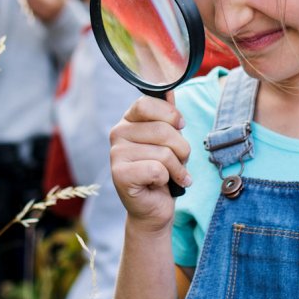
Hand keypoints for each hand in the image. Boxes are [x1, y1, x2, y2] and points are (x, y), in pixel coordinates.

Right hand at [109, 93, 191, 224]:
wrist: (154, 208)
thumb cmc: (163, 172)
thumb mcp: (169, 141)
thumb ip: (167, 116)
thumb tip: (170, 90)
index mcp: (128, 121)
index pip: (147, 104)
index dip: (171, 115)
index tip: (180, 126)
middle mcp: (118, 134)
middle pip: (163, 130)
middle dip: (182, 148)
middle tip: (180, 161)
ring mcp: (116, 155)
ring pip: (163, 153)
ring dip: (177, 168)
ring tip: (173, 175)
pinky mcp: (119, 175)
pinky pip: (157, 170)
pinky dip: (168, 180)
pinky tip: (164, 185)